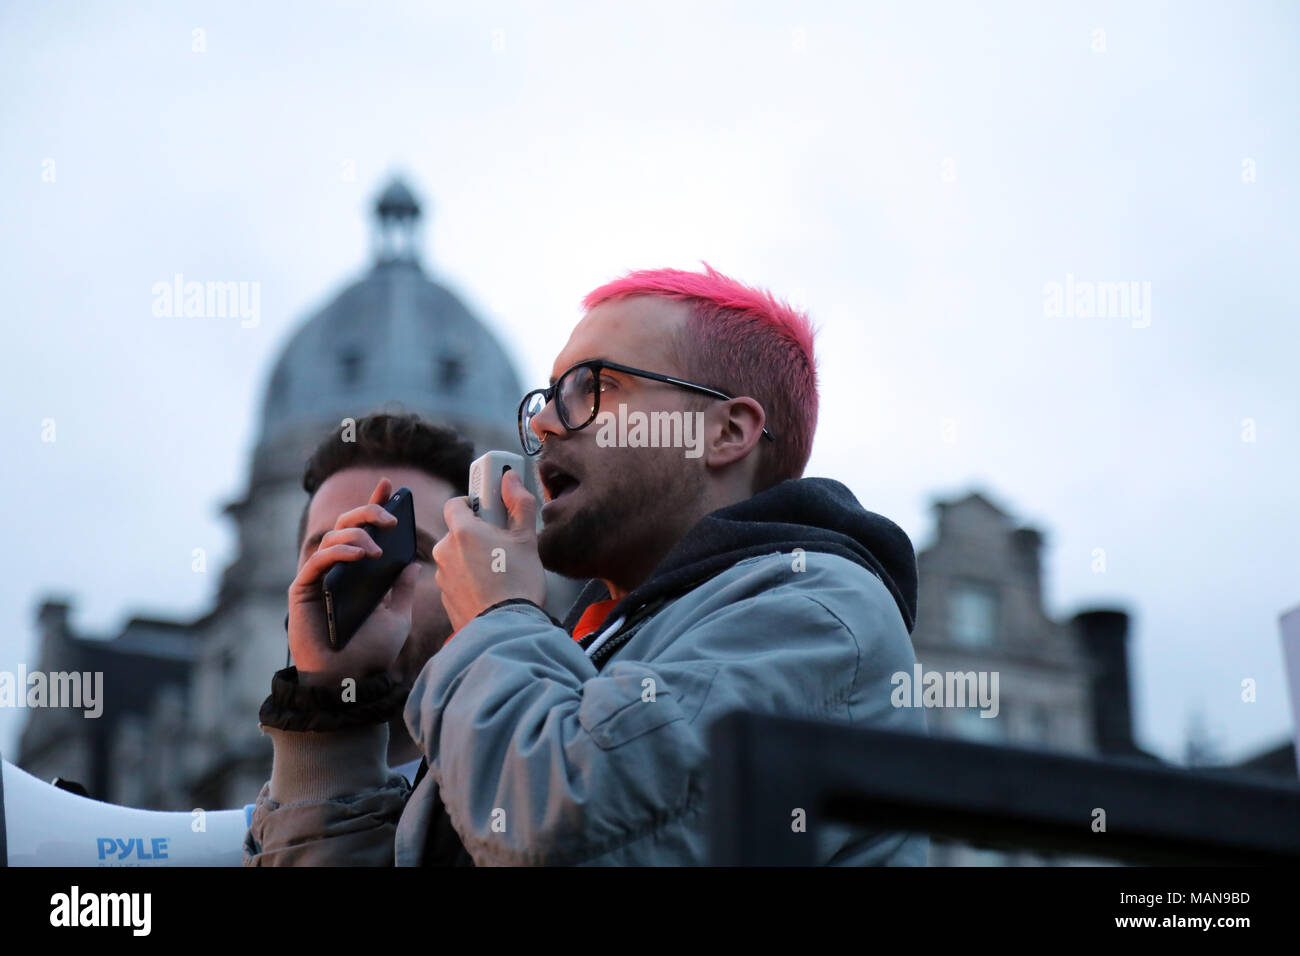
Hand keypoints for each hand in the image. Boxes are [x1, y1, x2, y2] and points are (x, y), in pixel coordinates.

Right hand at [287, 477, 421, 687]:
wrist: (350, 682)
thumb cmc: (371, 652)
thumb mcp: (397, 615)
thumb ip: (401, 587)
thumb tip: (412, 561)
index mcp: (359, 572)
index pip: (365, 530)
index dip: (375, 504)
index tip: (390, 485)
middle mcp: (337, 570)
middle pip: (347, 525)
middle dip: (369, 511)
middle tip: (391, 517)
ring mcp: (319, 578)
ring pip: (332, 537)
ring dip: (357, 535)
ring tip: (376, 549)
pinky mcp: (303, 589)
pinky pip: (318, 558)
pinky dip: (338, 551)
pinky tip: (359, 555)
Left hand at [434, 469, 545, 631]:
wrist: (506, 630)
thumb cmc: (517, 583)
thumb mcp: (526, 539)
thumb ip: (519, 503)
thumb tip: (511, 478)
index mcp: (462, 531)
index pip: (455, 503)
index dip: (473, 503)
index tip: (490, 509)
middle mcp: (445, 551)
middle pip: (457, 532)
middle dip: (477, 534)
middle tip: (502, 543)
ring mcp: (442, 576)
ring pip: (456, 557)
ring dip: (472, 558)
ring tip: (499, 571)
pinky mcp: (444, 598)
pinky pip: (456, 579)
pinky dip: (469, 580)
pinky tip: (491, 589)